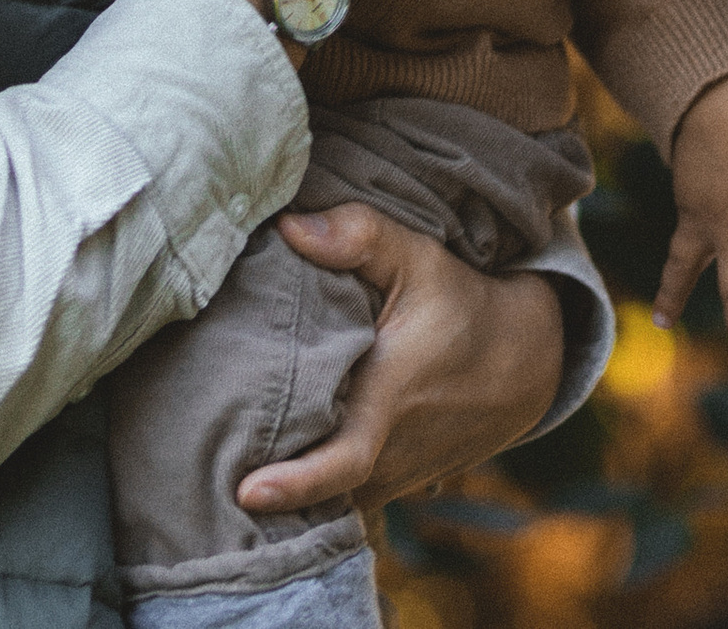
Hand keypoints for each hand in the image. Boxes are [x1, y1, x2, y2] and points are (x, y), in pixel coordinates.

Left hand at [235, 207, 564, 512]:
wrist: (524, 360)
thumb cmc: (463, 304)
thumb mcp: (419, 257)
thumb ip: (358, 237)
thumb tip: (289, 226)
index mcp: (388, 400)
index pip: (341, 460)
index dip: (295, 484)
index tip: (246, 492)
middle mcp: (389, 453)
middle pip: (316, 491)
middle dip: (266, 486)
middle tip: (204, 462)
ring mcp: (393, 479)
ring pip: (328, 501)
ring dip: (289, 490)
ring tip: (227, 462)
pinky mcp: (393, 486)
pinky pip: (342, 500)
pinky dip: (310, 491)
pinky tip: (272, 463)